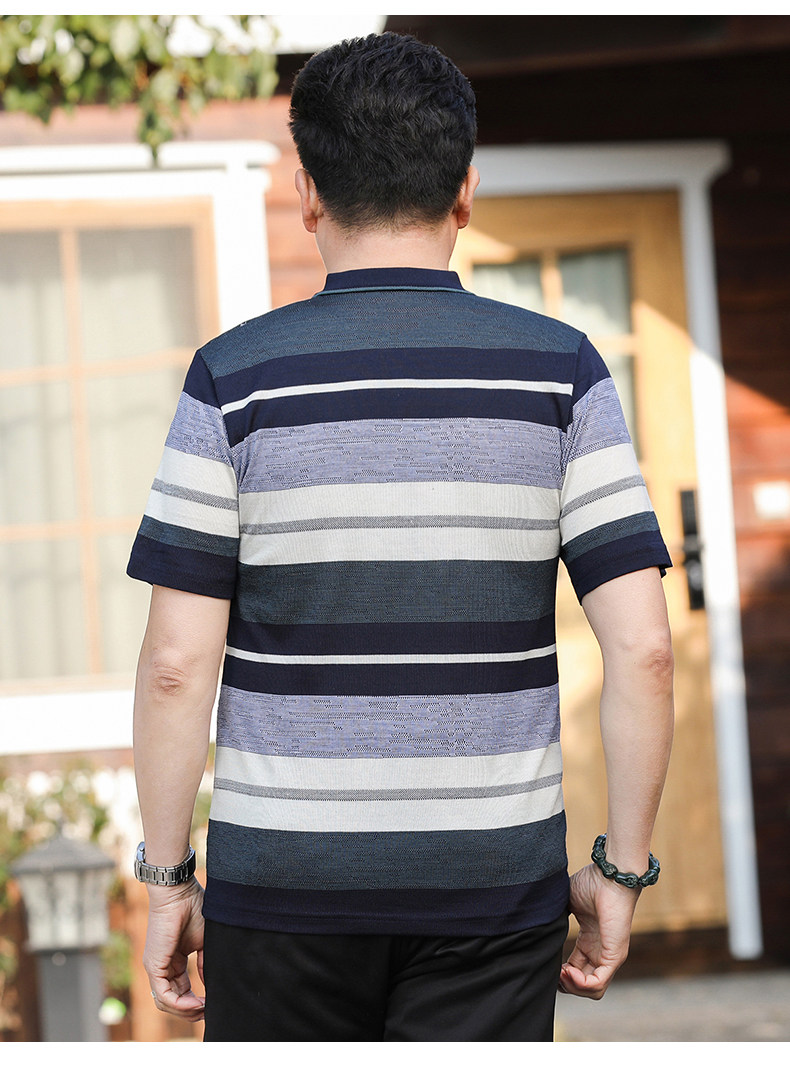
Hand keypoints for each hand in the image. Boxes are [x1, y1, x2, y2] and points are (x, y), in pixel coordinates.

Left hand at [143, 877, 205, 1021]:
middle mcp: (162, 967)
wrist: (179, 891)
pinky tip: (196, 1004)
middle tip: (209, 1012)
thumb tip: (210, 985)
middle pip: (172, 1001)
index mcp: (173, 961)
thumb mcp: (203, 942)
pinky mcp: (154, 965)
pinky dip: (179, 1004)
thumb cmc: (193, 908)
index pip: (181, 991)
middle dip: (191, 1011)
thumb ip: (204, 964)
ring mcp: (155, 967)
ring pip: (166, 1002)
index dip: (195, 1002)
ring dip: (186, 1011)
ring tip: (204, 1009)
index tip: (212, 1004)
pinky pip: (163, 995)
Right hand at [559, 862, 638, 998]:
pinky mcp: (614, 957)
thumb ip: (555, 917)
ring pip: (592, 990)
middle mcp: (600, 952)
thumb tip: (536, 924)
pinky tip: (567, 971)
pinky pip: (598, 984)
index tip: (548, 963)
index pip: (576, 970)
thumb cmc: (592, 883)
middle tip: (552, 971)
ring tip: (560, 973)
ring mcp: (609, 956)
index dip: (561, 973)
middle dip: (565, 984)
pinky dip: (581, 984)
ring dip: (572, 987)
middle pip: (583, 984)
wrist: (610, 874)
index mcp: (590, 942)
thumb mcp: (567, 904)